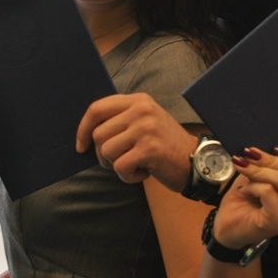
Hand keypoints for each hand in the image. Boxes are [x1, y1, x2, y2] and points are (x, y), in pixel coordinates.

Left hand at [75, 92, 198, 190]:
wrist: (196, 161)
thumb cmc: (164, 146)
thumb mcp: (145, 122)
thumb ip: (120, 120)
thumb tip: (86, 134)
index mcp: (138, 100)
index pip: (97, 108)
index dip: (82, 129)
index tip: (81, 146)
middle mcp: (142, 110)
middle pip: (98, 134)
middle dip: (103, 155)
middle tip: (122, 160)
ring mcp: (146, 128)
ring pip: (107, 151)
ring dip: (116, 166)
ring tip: (136, 164)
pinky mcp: (150, 149)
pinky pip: (120, 167)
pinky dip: (128, 176)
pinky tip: (143, 173)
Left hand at [213, 146, 277, 248]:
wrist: (230, 223)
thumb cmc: (249, 196)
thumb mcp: (266, 171)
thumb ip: (277, 160)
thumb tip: (274, 146)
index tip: (275, 149)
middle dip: (271, 159)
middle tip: (250, 154)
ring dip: (258, 171)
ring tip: (243, 168)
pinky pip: (269, 192)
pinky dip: (253, 186)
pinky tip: (246, 190)